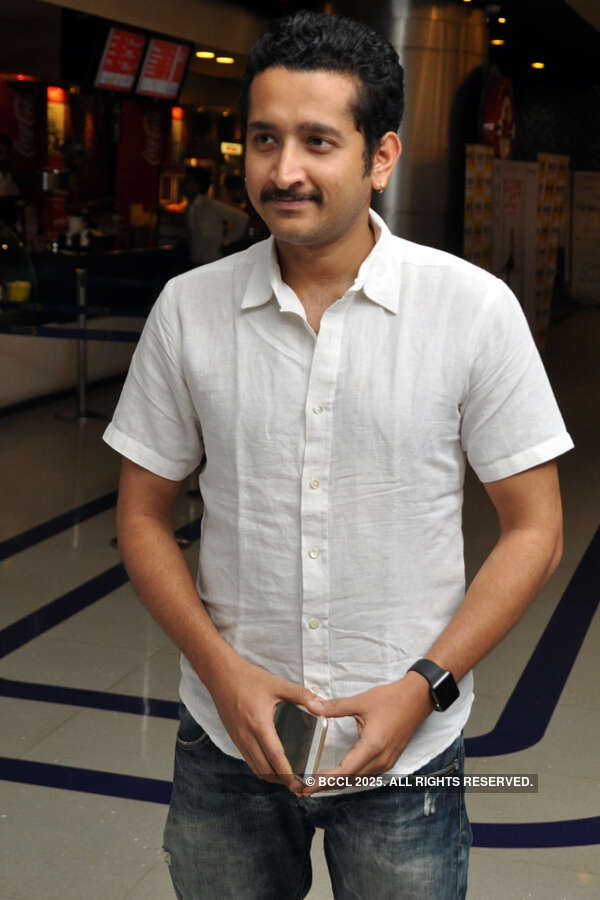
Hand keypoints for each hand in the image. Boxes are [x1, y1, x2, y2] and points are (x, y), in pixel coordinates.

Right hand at [206, 655, 316, 793]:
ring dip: (270, 775)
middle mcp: (246, 736)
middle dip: (281, 780)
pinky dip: (260, 766)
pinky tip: (270, 762)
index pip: (275, 757)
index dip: (288, 773)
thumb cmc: (249, 678)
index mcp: (259, 724)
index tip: (299, 784)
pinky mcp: (233, 737)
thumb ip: (300, 695)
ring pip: (254, 767)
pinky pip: (247, 759)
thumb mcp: (277, 684)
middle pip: (264, 769)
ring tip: (286, 777)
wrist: (220, 675)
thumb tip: (320, 706)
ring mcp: (238, 738)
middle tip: (297, 783)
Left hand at [300, 672, 432, 794]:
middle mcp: (380, 759)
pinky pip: (367, 774)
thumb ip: (335, 707)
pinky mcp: (389, 759)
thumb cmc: (392, 699)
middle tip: (304, 788)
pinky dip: (351, 777)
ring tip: (317, 783)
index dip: (324, 780)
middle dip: (326, 785)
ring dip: (338, 782)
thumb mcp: (361, 701)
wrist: (418, 698)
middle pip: (349, 779)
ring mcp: (387, 761)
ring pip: (358, 779)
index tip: (307, 785)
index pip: (344, 771)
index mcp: (372, 746)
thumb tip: (312, 706)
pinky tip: (340, 774)